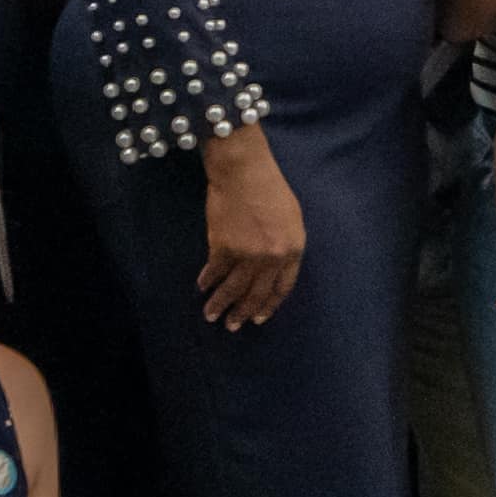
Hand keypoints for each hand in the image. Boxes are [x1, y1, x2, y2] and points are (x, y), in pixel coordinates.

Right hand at [195, 123, 306, 328]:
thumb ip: (285, 245)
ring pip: (233, 289)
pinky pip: (215, 271)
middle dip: (243, 312)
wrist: (244, 171)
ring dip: (221, 305)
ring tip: (211, 316)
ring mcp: (247, 255)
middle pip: (257, 294)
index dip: (269, 305)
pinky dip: (207, 280)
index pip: (282, 288)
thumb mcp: (291, 218)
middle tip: (233, 325)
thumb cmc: (270, 187)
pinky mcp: (223, 248)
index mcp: (293, 250)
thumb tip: (272, 267)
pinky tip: (202, 287)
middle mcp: (272, 258)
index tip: (258, 317)